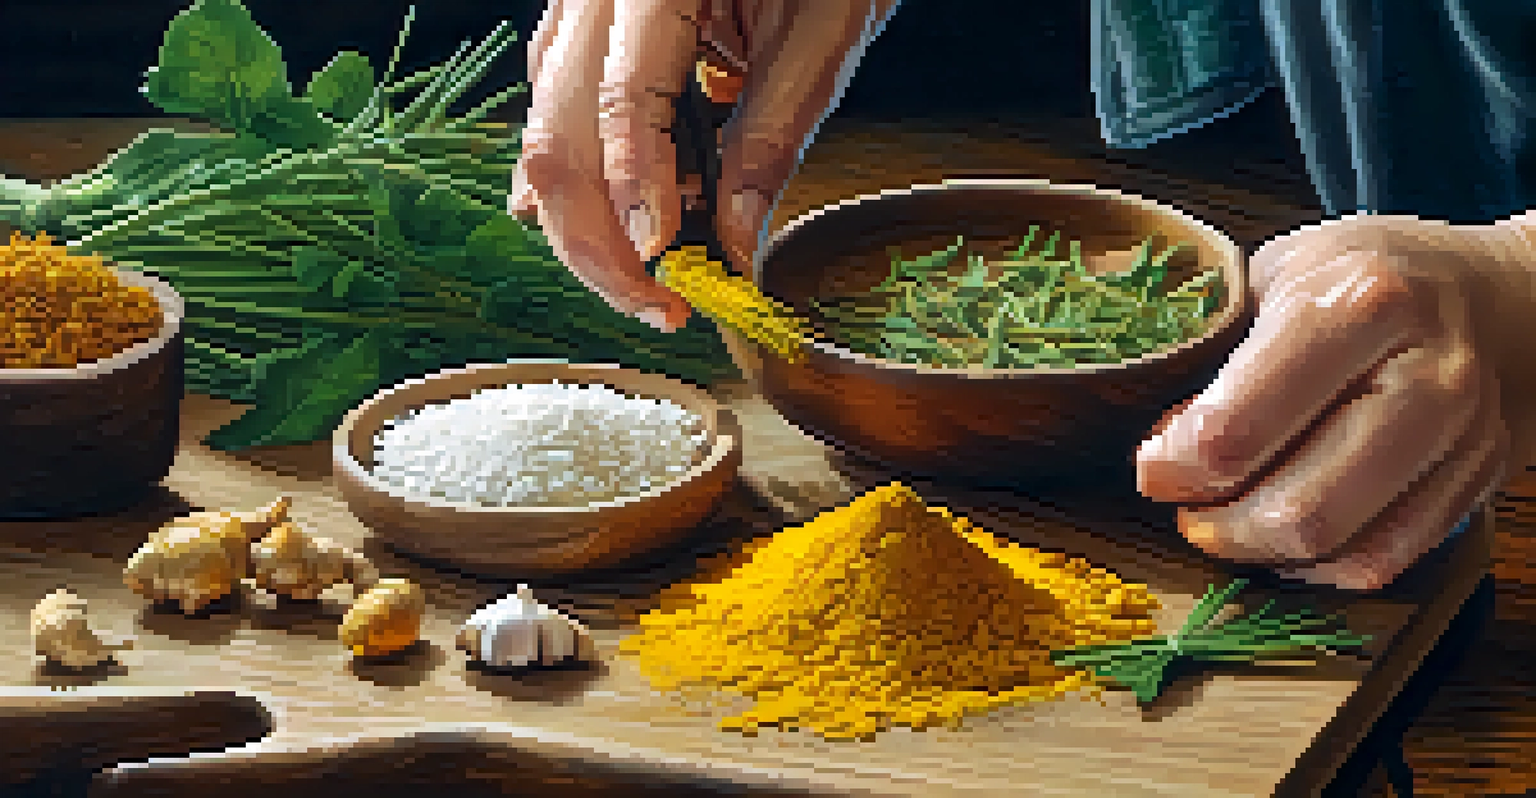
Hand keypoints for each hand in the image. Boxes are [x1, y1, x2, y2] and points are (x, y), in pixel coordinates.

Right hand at [508, 0, 899, 331]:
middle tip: (659, 306)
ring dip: (591, 228)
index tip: (664, 264)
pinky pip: (559, 125)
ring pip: (545, 142)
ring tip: (657, 279)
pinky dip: (590, 189)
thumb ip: (773, 136)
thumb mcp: (821, 33)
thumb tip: (738, 245)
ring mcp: (575, 16)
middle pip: (557, 140)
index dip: (638, 191)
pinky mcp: (581, 42)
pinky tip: (617, 233)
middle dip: (598, 243)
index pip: (621, 99)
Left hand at [1136, 214, 1535, 589]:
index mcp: (1360, 304)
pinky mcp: (1480, 481)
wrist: (1499, 294)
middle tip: (1184, 506)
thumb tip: (1160, 436)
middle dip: (1216, 525)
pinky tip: (1283, 538)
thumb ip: (1216, 348)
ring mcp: (1462, 435)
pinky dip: (1318, 566)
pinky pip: (1385, 561)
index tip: (1153, 466)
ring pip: (1342, 546)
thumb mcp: (1277, 273)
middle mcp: (1424, 375)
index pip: (1237, 427)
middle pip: (1296, 507)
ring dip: (1260, 551)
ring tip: (1224, 523)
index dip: (1174, 466)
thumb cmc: (1365, 278)